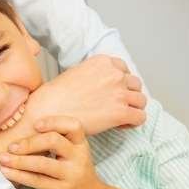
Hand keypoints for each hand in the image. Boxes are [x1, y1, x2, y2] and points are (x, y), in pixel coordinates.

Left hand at [0, 116, 111, 188]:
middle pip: (54, 141)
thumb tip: (24, 130)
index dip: (53, 122)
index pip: (73, 125)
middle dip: (29, 142)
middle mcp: (79, 157)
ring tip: (3, 159)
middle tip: (11, 146)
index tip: (35, 125)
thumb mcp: (74, 155)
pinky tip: (7, 172)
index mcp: (81, 144)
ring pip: (43, 163)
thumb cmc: (77, 175)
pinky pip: (38, 180)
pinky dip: (20, 175)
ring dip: (19, 160)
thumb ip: (58, 142)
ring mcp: (72, 174)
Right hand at [26, 56, 145, 135]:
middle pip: (135, 84)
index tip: (112, 93)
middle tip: (116, 106)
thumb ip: (94, 75)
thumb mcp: (76, 73)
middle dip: (128, 95)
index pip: (123, 69)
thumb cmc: (56, 96)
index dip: (120, 82)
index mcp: (103, 62)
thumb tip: (101, 86)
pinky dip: (133, 123)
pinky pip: (140, 117)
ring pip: (141, 100)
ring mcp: (119, 92)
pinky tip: (120, 125)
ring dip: (133, 108)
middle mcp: (114, 74)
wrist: (47, 111)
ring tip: (119, 117)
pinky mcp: (121, 112)